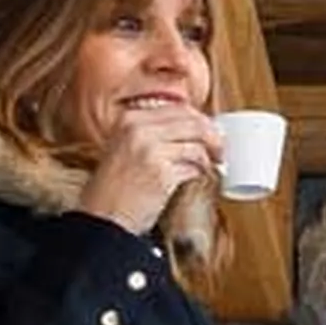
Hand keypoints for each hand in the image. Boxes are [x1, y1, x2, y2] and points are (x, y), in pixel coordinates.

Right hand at [75, 103, 220, 236]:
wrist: (105, 215)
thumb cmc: (115, 187)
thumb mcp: (124, 147)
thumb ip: (150, 133)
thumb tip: (190, 129)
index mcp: (130, 119)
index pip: (177, 109)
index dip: (200, 120)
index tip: (209, 131)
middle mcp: (138, 130)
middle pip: (192, 122)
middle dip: (213, 136)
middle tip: (220, 149)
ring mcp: (150, 150)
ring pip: (197, 144)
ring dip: (210, 157)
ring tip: (213, 165)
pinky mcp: (162, 173)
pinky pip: (194, 167)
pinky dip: (202, 172)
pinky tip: (200, 176)